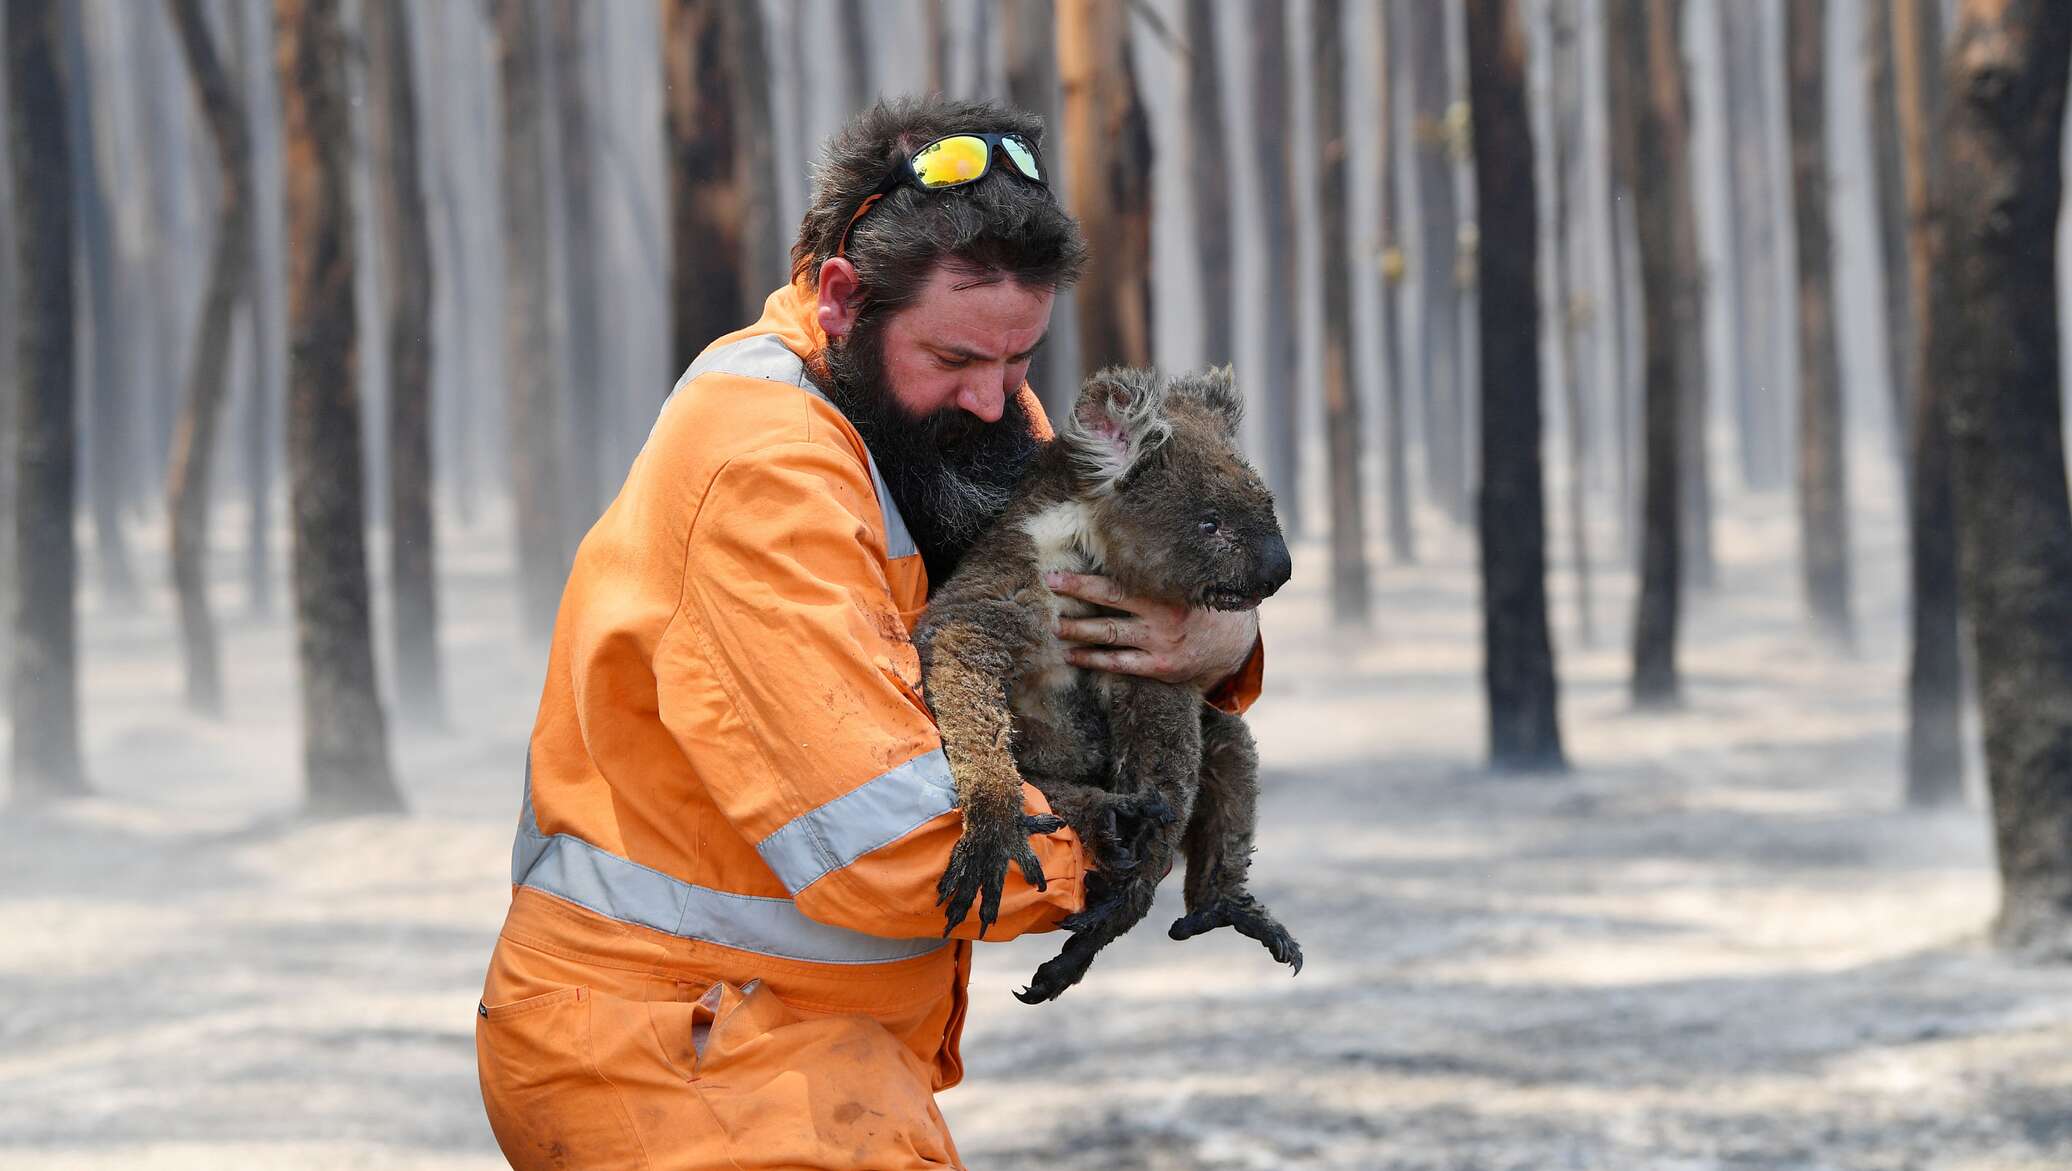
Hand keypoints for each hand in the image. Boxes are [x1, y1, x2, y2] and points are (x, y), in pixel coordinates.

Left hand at [1043, 571, 1257, 690]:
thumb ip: (1160, 570)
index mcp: (1168, 590)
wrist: (1233, 643)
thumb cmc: (1201, 604)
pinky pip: (1120, 663)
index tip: (1055, 574)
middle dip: (1075, 596)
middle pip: (1109, 603)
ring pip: (1110, 635)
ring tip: (1054, 626)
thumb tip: (1121, 541)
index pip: (1118, 581)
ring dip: (1078, 631)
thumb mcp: (1188, 581)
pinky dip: (1094, 659)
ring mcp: (1160, 643)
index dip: (1084, 579)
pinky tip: (1072, 655)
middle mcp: (1163, 615)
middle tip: (1047, 589)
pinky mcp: (1159, 667)